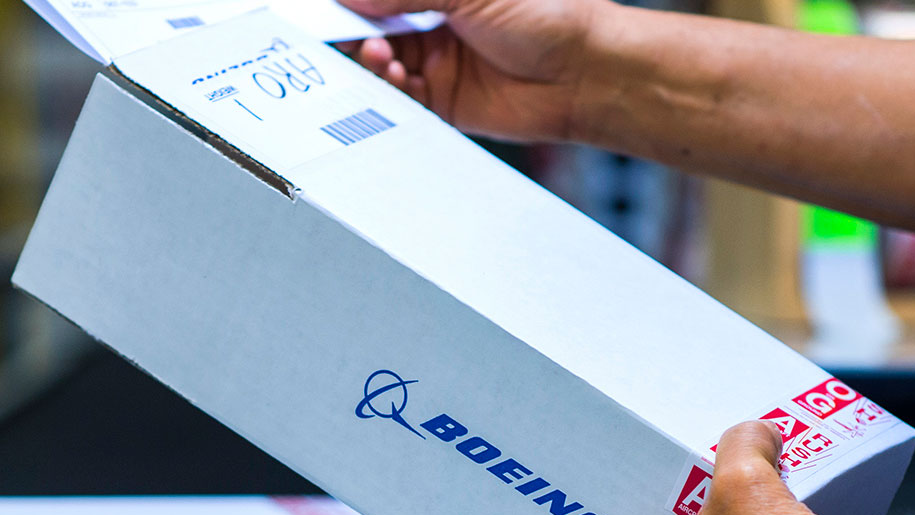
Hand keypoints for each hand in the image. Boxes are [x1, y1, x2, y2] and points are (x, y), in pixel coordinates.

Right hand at [338, 0, 612, 142]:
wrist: (588, 73)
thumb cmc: (551, 17)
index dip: (351, 4)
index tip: (326, 7)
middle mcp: (434, 23)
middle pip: (371, 28)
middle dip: (351, 31)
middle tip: (337, 34)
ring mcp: (437, 64)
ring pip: (381, 66)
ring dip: (371, 61)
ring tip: (381, 55)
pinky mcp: (443, 105)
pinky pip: (400, 102)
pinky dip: (389, 92)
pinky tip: (397, 77)